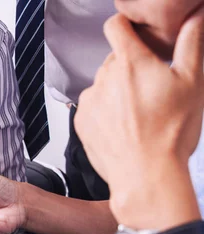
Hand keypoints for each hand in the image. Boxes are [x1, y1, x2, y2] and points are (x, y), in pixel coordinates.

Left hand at [75, 11, 203, 228]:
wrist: (145, 176)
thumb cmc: (170, 133)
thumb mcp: (192, 83)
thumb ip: (190, 44)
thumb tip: (194, 17)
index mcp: (130, 63)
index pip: (116, 25)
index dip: (126, 26)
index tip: (136, 34)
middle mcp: (103, 79)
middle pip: (114, 60)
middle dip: (130, 67)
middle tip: (151, 88)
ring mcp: (89, 101)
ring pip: (103, 85)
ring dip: (116, 91)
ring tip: (138, 114)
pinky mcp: (81, 122)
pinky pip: (92, 107)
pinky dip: (105, 112)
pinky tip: (124, 127)